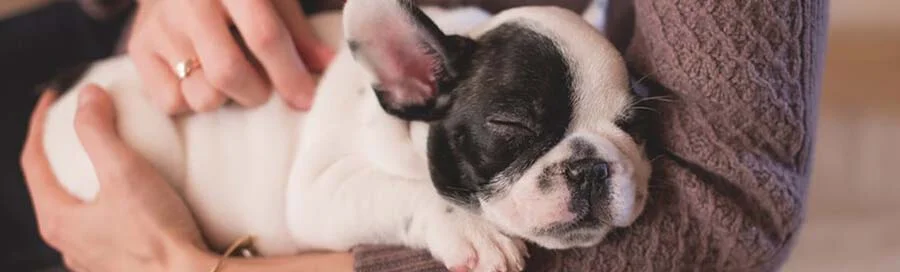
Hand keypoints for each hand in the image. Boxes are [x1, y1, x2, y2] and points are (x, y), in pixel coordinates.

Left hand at [21, 86, 206, 271]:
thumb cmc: (156, 234)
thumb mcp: (124, 171)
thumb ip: (99, 131)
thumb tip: (87, 97)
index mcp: (57, 220)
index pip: (32, 161)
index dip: (40, 124)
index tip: (54, 100)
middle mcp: (68, 243)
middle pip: (52, 186)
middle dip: (60, 153)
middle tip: (78, 126)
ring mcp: (92, 257)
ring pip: (78, 210)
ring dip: (85, 180)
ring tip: (106, 160)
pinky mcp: (119, 264)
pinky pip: (104, 226)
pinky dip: (109, 203)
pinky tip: (133, 198)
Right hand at [127, 0, 334, 113]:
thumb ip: (297, 31)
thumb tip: (327, 65)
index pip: (264, 36)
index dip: (289, 73)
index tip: (305, 99)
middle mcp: (190, 3)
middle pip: (228, 72)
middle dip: (256, 93)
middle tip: (262, 87)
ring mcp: (160, 26)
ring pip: (200, 94)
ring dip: (224, 98)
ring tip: (227, 78)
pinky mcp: (139, 47)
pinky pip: (170, 102)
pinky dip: (191, 101)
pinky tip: (199, 79)